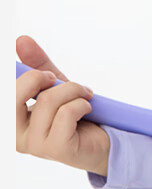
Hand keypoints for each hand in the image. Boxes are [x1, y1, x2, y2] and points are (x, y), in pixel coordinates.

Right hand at [16, 35, 110, 176]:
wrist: (104, 142)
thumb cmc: (75, 115)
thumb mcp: (55, 87)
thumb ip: (38, 65)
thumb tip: (22, 39)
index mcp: (9, 118)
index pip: (6, 90)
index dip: (22, 78)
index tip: (42, 74)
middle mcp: (14, 134)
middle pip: (14, 94)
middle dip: (39, 77)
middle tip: (56, 78)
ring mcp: (34, 145)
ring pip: (48, 101)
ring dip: (73, 90)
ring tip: (85, 95)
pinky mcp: (55, 149)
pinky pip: (66, 114)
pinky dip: (81, 104)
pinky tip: (87, 109)